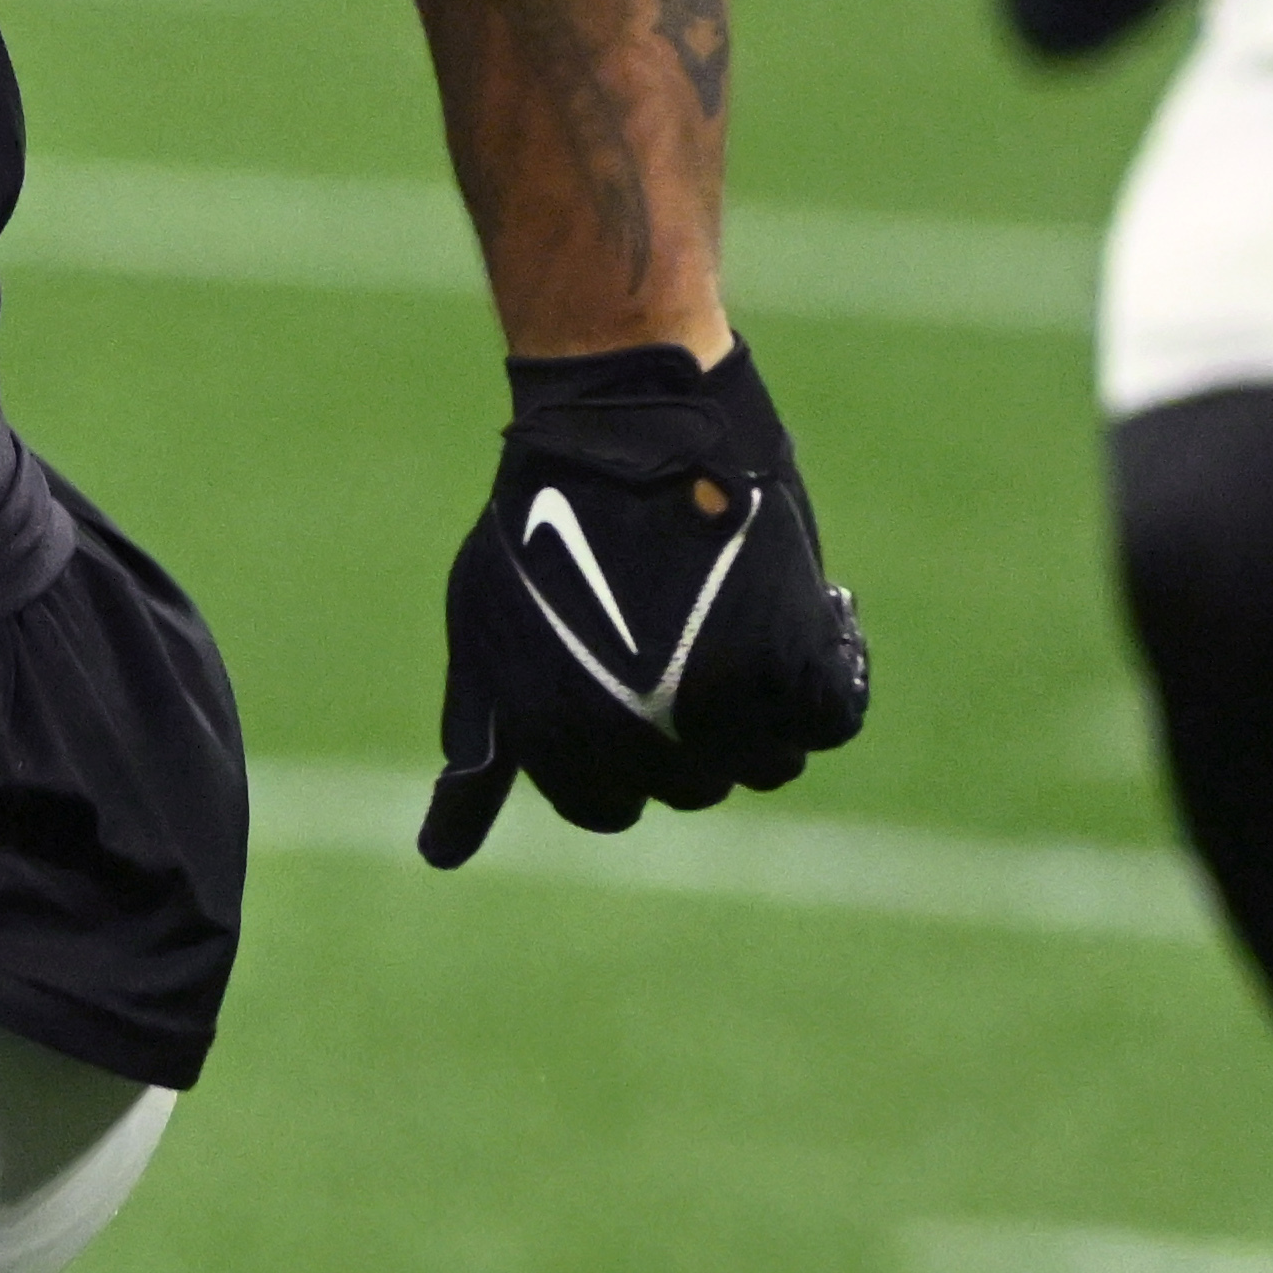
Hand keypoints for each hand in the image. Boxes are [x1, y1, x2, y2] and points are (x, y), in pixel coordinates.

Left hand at [426, 340, 871, 864]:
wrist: (624, 417)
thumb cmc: (542, 515)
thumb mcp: (488, 635)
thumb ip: (481, 746)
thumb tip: (442, 854)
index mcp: (563, 743)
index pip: (607, 808)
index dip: (619, 756)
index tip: (631, 688)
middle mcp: (645, 738)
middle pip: (691, 788)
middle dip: (687, 734)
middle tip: (685, 644)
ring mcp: (722, 701)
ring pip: (766, 762)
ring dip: (758, 714)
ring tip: (739, 630)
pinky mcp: (791, 652)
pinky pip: (830, 719)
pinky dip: (824, 685)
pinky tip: (805, 627)